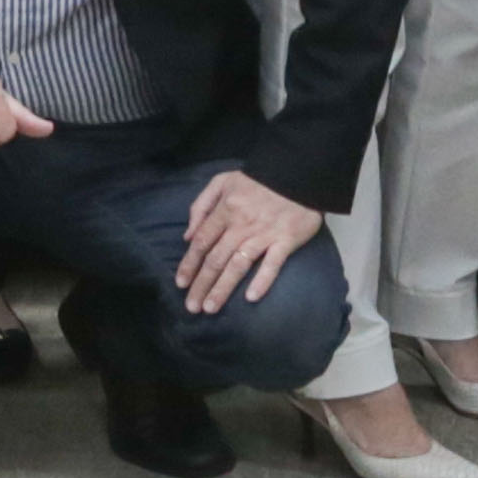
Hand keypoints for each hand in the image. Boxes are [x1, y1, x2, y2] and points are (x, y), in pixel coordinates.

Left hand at [177, 167, 322, 312]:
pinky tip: (251, 297)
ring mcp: (264, 234)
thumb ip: (201, 205)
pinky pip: (272, 263)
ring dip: (223, 288)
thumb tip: (187, 236)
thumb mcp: (222, 181)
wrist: (298, 170)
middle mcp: (241, 225)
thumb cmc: (258, 178)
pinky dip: (262, 280)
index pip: (201, 242)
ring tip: (211, 308)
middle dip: (201, 284)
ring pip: (238, 265)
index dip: (189, 264)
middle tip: (192, 307)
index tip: (180, 284)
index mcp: (225, 210)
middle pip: (216, 259)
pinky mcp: (286, 240)